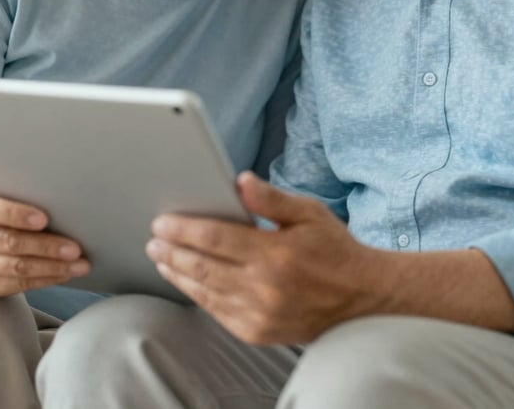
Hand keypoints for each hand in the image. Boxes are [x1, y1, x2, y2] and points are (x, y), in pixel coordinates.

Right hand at [0, 189, 90, 295]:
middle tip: (75, 250)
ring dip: (51, 268)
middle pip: (8, 243)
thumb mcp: (3, 195)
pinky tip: (64, 274)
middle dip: (46, 247)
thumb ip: (23, 196)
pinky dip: (44, 280)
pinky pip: (17, 285)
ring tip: (78, 265)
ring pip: (14, 269)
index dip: (17, 215)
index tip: (44, 219)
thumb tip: (62, 200)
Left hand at [146, 172, 381, 343]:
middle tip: (153, 239)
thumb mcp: (309, 213)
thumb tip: (240, 181)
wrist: (361, 298)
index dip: (184, 229)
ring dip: (179, 274)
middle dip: (172, 252)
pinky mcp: (259, 332)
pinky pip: (218, 312)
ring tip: (161, 259)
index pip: (216, 239)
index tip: (162, 222)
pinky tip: (187, 281)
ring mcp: (260, 315)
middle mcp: (264, 288)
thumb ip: (271, 198)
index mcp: (275, 254)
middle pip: (203, 267)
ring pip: (206, 292)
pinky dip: (198, 295)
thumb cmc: (333, 248)